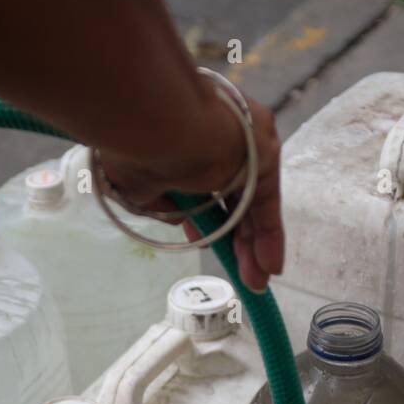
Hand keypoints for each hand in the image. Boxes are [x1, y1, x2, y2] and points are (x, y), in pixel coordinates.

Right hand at [97, 80, 282, 292]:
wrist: (155, 121)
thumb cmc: (135, 147)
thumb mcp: (139, 183)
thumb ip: (160, 202)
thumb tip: (179, 218)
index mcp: (188, 137)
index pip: (203, 185)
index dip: (204, 218)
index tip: (201, 242)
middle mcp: (220, 137)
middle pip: (233, 198)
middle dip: (235, 240)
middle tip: (238, 272)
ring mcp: (244, 144)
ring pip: (252, 205)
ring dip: (252, 247)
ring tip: (253, 282)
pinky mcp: (264, 155)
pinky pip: (267, 205)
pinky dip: (269, 237)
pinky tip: (268, 268)